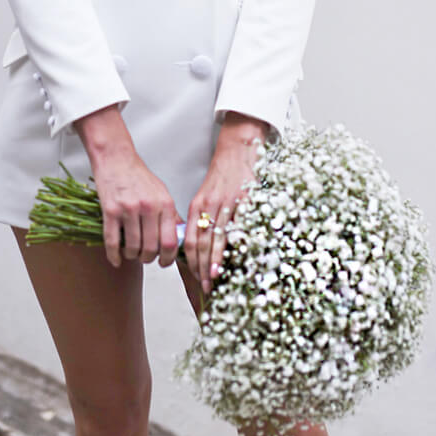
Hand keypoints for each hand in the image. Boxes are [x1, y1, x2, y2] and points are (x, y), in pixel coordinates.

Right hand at [75, 105, 182, 268]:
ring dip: (132, 256)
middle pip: (151, 248)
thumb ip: (171, 215)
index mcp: (164, 203)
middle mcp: (148, 207)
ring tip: (131, 253)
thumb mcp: (162, 192)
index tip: (164, 262)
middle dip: (148, 259)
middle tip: (145, 257)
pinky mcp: (110, 211)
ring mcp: (128, 209)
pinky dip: (114, 256)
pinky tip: (116, 259)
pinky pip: (113, 242)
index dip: (168, 258)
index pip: (171, 241)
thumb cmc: (138, 175)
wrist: (116, 159)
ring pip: (133, 247)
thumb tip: (179, 238)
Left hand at [184, 112, 268, 293]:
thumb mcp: (206, 196)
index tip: (196, 277)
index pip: (191, 238)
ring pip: (219, 237)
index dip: (192, 260)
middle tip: (205, 285)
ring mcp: (227, 203)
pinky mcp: (244, 200)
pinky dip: (237, 243)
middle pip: (203, 242)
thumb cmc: (222, 177)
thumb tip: (197, 246)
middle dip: (202, 266)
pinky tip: (238, 257)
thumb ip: (202, 218)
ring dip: (216, 260)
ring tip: (215, 277)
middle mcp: (210, 205)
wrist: (238, 151)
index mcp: (198, 205)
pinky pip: (240, 226)